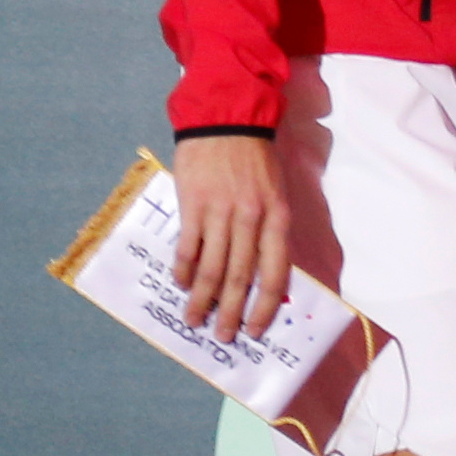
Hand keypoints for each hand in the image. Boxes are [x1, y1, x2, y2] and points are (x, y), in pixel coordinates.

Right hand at [168, 132, 296, 343]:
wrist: (226, 119)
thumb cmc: (254, 158)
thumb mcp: (275, 193)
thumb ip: (269, 229)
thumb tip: (261, 270)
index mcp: (276, 219)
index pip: (274, 274)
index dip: (265, 306)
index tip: (256, 329)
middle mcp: (250, 220)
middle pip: (241, 278)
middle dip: (231, 312)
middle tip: (224, 337)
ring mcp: (220, 213)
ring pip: (211, 268)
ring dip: (202, 299)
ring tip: (194, 320)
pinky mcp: (193, 204)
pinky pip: (188, 246)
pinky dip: (182, 268)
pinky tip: (179, 283)